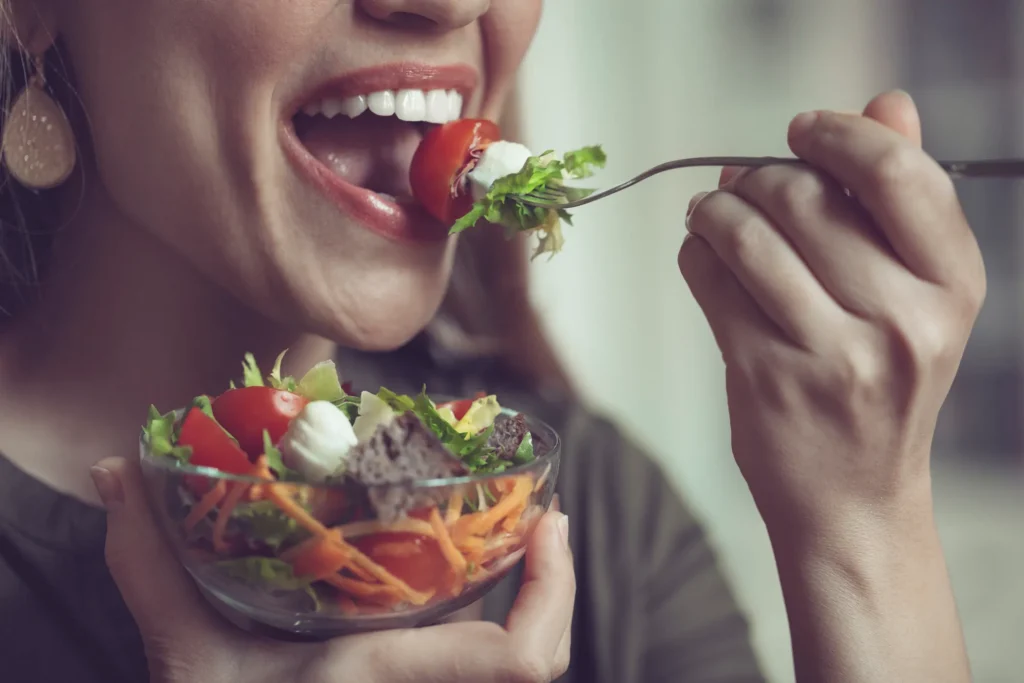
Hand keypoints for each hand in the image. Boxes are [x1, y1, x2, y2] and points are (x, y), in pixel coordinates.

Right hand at [90, 457, 573, 682]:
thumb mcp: (184, 658)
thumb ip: (150, 566)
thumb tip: (114, 470)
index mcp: (381, 681)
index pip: (515, 664)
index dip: (552, 598)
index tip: (552, 523)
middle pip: (540, 665)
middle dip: (559, 592)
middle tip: (549, 520)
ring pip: (523, 675)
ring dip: (540, 610)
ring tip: (530, 543)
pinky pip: (488, 678)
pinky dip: (510, 636)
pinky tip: (488, 594)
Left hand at [678, 91, 985, 534]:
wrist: (852, 497)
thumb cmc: (880, 385)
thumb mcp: (917, 298)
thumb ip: (900, 200)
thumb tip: (886, 103)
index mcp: (951, 286)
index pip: (897, 172)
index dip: (839, 135)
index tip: (801, 131)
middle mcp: (902, 319)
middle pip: (804, 198)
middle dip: (758, 179)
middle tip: (744, 187)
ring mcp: (832, 353)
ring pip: (747, 235)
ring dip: (715, 210)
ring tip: (711, 212)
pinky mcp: (767, 377)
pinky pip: (710, 281)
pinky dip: (695, 254)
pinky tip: (702, 255)